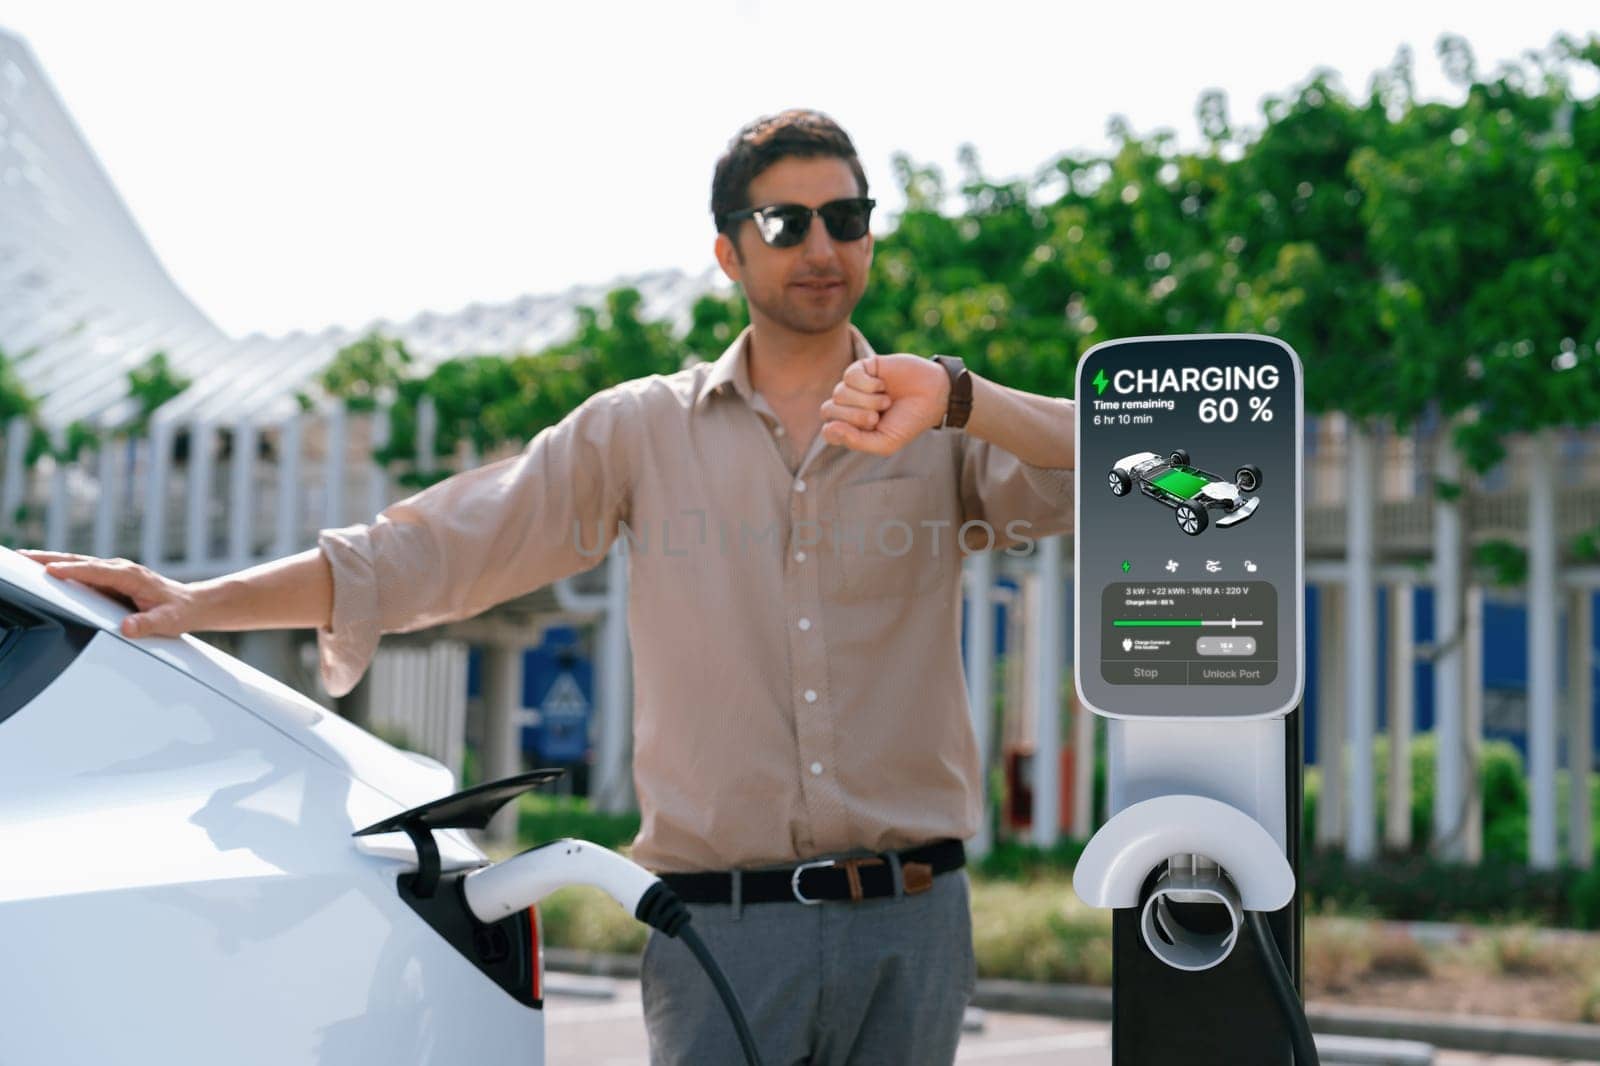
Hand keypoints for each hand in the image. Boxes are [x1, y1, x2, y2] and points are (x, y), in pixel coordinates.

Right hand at [18, 551, 202, 637]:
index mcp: (131, 576)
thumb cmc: (179, 612)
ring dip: (51, 560)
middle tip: (21, 556)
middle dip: (50, 559)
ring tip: (23, 559)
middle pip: (80, 561)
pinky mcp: (109, 578)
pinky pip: (82, 570)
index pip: (97, 572)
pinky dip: (61, 567)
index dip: (74, 571)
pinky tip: (43, 569)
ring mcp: (114, 572)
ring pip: (78, 563)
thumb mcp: (168, 622)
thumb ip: (148, 624)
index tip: (51, 571)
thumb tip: (129, 627)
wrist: (191, 603)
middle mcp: (120, 570)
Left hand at [819, 353, 949, 455]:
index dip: (842, 431)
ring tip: (885, 401)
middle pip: (828, 410)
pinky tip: (881, 385)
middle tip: (877, 416)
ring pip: (839, 393)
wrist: (933, 396)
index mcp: (851, 427)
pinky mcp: (863, 367)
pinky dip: (868, 384)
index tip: (866, 430)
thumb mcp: (886, 443)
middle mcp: (849, 406)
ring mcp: (854, 386)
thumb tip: (830, 427)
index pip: (828, 430)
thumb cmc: (909, 422)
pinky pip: (849, 376)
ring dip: (866, 400)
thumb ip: (856, 442)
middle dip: (855, 416)